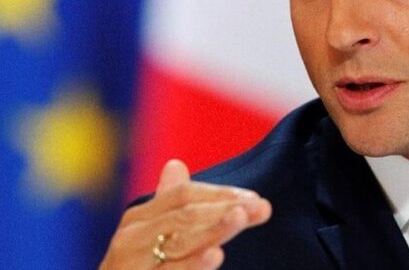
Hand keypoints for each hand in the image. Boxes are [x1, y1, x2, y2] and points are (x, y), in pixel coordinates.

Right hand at [100, 159, 271, 268]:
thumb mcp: (145, 236)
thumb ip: (167, 205)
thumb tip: (175, 164)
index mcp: (138, 219)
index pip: (183, 195)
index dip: (220, 194)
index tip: (255, 198)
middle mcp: (132, 238)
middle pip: (185, 215)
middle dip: (226, 209)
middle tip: (262, 207)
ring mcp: (133, 265)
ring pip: (180, 243)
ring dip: (215, 229)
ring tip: (241, 217)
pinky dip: (194, 264)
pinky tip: (216, 254)